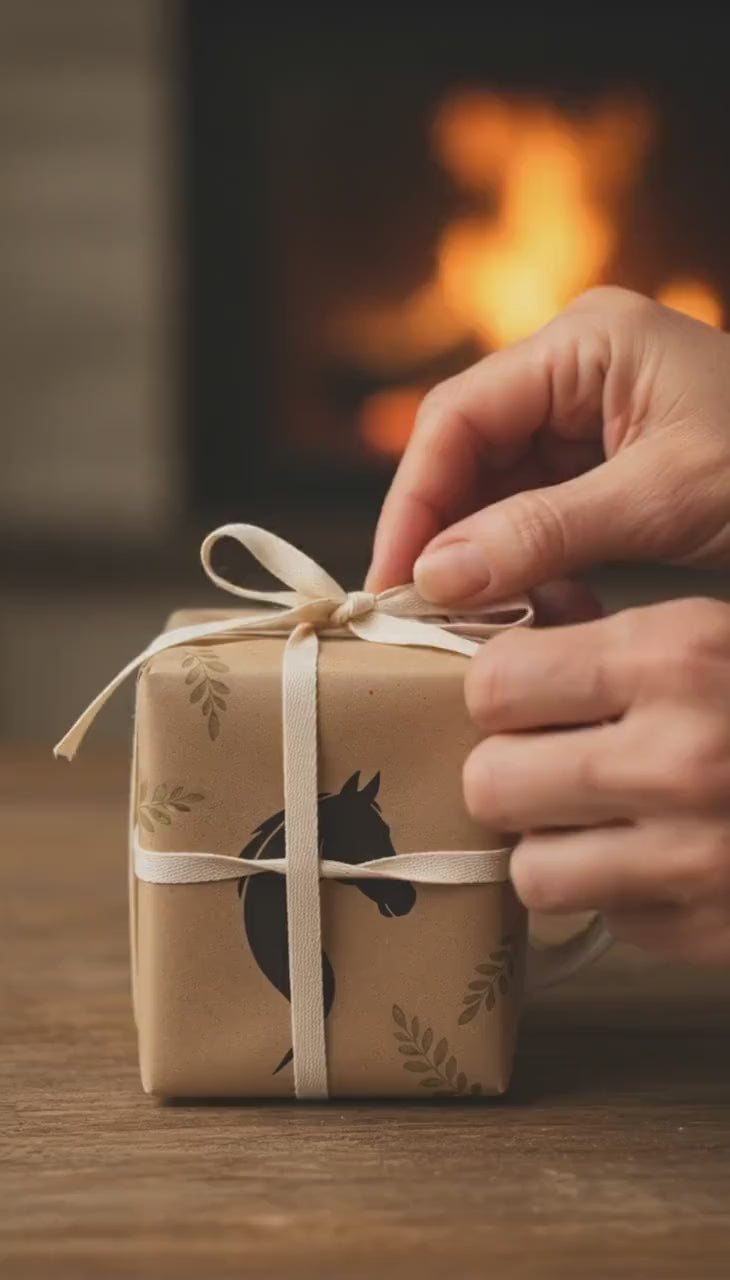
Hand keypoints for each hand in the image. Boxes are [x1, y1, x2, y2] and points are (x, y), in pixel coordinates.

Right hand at [366, 287, 729, 600]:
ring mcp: (591, 416)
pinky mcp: (607, 463)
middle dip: (448, 534)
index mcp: (584, 344)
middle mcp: (575, 371)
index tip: (396, 577)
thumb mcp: (662, 500)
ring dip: (489, 558)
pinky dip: (533, 566)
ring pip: (497, 490)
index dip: (415, 499)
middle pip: (469, 452)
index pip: (459, 417)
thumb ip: (542, 532)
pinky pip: (539, 514)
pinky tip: (547, 606)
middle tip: (425, 611)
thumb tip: (436, 575)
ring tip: (492, 619)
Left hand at [463, 597, 729, 964]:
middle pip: (491, 781)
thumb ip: (607, 636)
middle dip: (511, 776)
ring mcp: (697, 858)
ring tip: (601, 823)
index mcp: (678, 656)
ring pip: (531, 869)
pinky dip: (616, 895)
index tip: (522, 701)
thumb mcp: (711, 634)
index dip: (500, 694)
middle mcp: (681, 756)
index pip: (495, 682)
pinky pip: (602, 917)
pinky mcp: (707, 932)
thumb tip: (498, 644)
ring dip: (554, 849)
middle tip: (550, 768)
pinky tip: (661, 862)